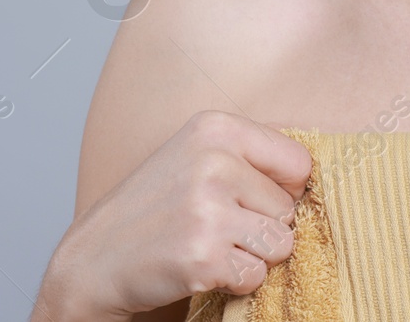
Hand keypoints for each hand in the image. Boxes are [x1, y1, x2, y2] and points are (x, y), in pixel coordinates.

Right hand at [34, 109, 311, 320]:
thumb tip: (314, 181)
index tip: (253, 199)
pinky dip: (235, 280)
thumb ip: (251, 159)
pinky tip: (200, 264)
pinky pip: (256, 275)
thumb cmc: (153, 207)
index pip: (298, 162)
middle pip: (289, 208)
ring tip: (211, 244)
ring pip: (280, 244)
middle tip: (216, 226)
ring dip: (252, 255)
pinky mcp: (204, 255)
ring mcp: (208, 209)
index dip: (284, 189)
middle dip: (262, 226)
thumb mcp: (196, 156)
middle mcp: (213, 162)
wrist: (95, 257)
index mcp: (216, 128)